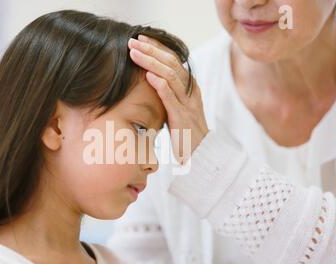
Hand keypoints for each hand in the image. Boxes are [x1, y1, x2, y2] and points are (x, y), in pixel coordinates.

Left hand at [128, 35, 208, 164]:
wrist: (202, 152)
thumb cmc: (185, 130)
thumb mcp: (177, 107)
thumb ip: (168, 92)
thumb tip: (150, 78)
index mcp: (189, 86)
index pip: (173, 59)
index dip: (157, 47)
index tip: (141, 39)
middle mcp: (190, 90)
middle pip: (171, 63)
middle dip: (151, 50)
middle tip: (133, 41)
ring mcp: (187, 103)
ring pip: (170, 76)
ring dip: (151, 63)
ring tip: (135, 54)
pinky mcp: (182, 117)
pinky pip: (171, 98)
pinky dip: (160, 85)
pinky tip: (149, 76)